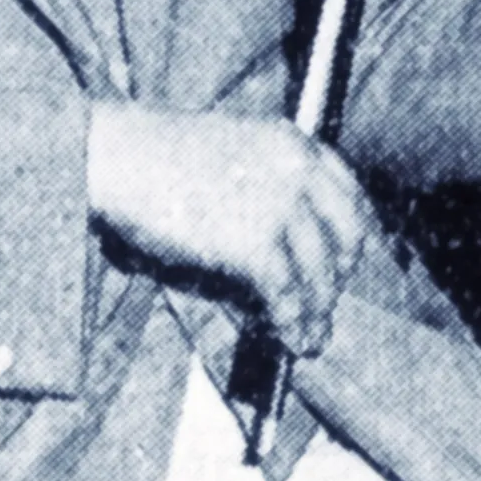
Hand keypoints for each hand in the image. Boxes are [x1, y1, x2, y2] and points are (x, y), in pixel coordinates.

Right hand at [86, 101, 373, 356]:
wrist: (123, 157)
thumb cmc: (161, 156)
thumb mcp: (236, 148)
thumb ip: (270, 180)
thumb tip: (287, 237)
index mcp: (293, 142)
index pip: (349, 190)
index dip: (357, 232)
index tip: (351, 259)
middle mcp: (298, 170)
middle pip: (346, 235)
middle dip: (338, 275)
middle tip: (324, 301)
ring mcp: (280, 206)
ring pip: (321, 272)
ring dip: (317, 310)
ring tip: (311, 335)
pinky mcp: (256, 244)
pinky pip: (289, 294)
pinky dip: (293, 322)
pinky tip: (290, 339)